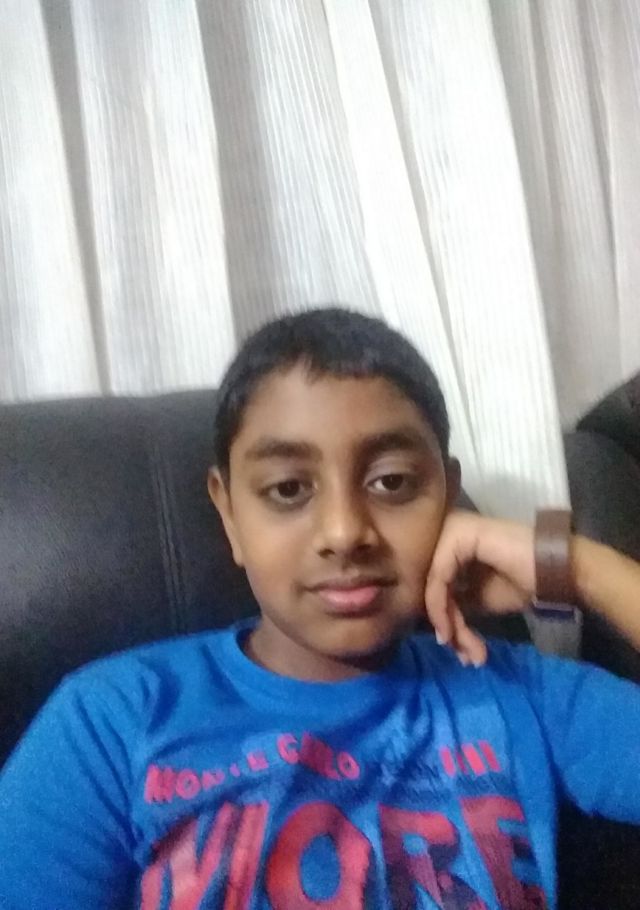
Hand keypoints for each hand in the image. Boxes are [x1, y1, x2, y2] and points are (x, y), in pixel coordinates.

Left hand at [425, 510, 535, 666]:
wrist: (554, 573)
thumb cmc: (522, 582)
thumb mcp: (478, 598)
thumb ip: (453, 603)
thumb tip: (435, 628)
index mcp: (449, 544)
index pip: (433, 583)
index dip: (442, 618)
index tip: (454, 649)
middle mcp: (446, 532)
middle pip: (432, 585)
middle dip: (447, 626)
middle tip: (464, 656)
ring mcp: (452, 530)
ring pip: (434, 585)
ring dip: (448, 623)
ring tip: (467, 651)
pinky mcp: (459, 534)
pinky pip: (439, 577)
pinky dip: (441, 608)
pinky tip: (451, 632)